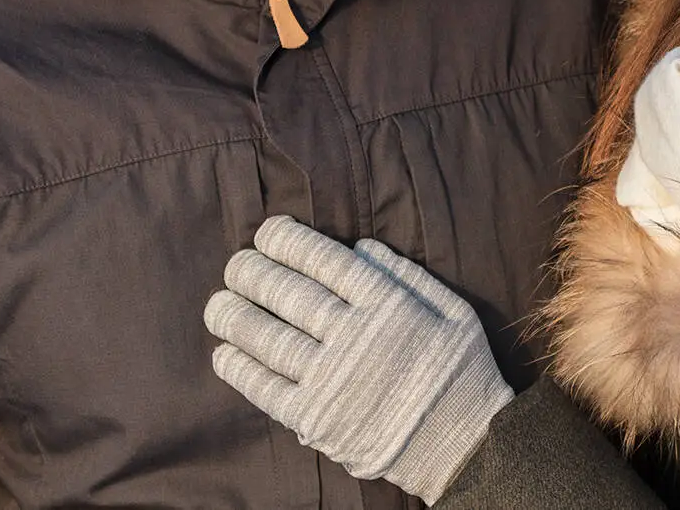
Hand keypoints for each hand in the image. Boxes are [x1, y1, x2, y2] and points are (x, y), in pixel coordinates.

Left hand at [205, 216, 513, 502]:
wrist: (461, 445)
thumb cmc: (460, 372)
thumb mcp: (454, 312)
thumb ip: (409, 275)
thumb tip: (360, 246)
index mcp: (387, 304)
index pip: (322, 260)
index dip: (287, 241)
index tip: (266, 233)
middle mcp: (352, 336)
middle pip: (287, 293)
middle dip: (252, 273)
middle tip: (236, 265)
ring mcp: (329, 378)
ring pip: (267, 337)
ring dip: (234, 316)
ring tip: (218, 304)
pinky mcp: (314, 418)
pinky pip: (265, 387)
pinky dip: (240, 368)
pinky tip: (225, 353)